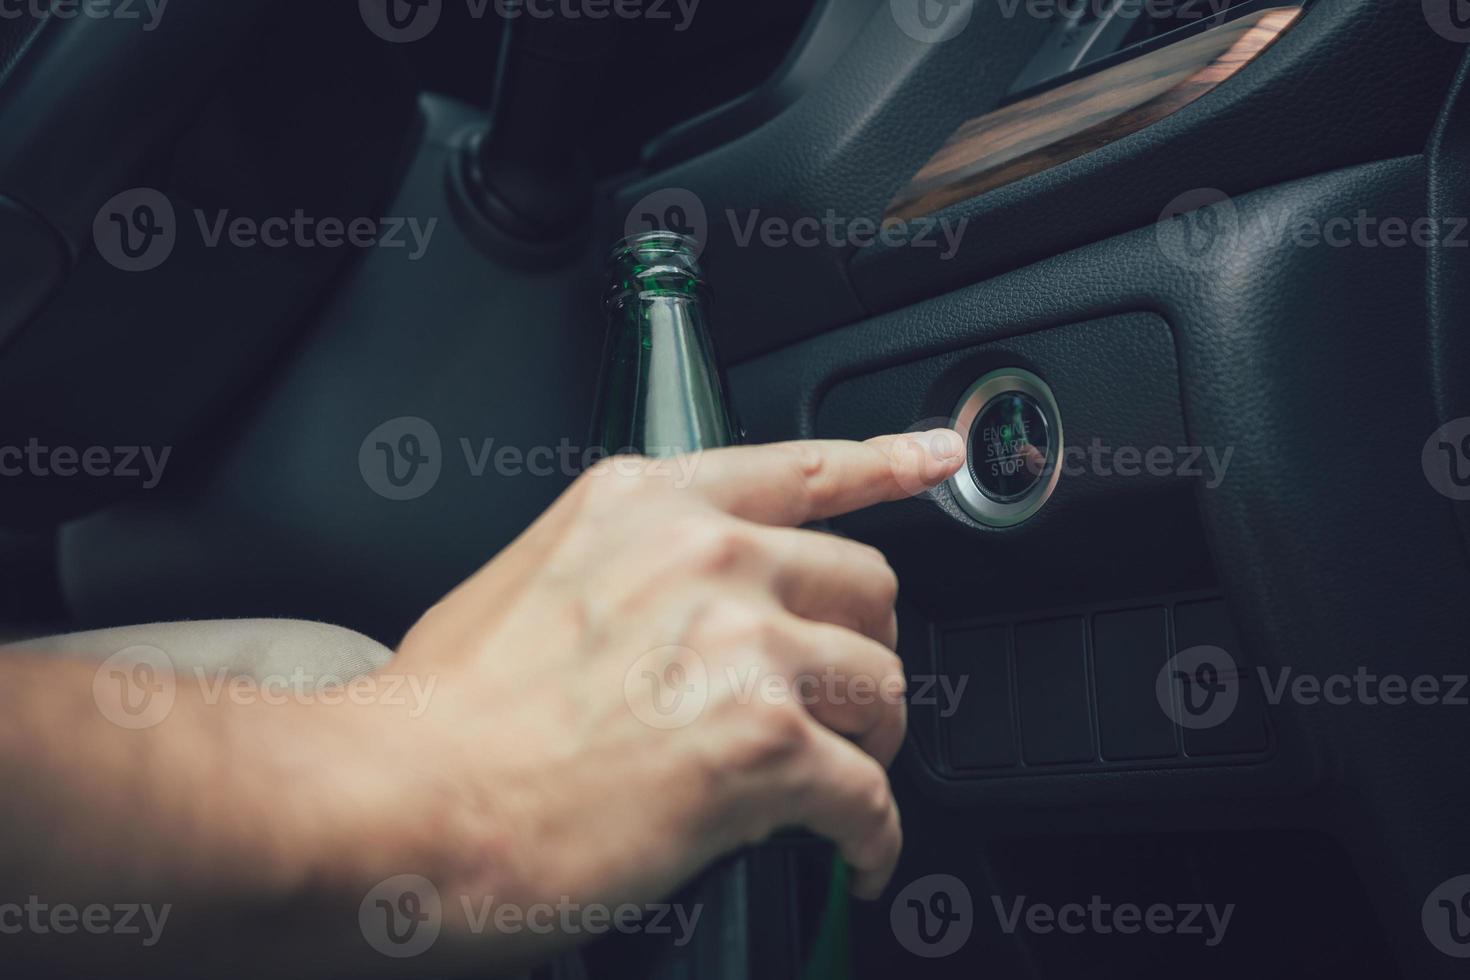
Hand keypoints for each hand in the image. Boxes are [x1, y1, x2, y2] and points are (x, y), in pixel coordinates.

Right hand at [374, 431, 964, 961]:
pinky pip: (870, 795)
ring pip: (882, 688)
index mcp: (646, 504)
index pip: (801, 468)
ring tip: (834, 784)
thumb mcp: (526, 581)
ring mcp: (741, 642)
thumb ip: (625, 571)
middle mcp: (707, 554)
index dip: (886, 463)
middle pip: (866, 590)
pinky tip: (852, 858)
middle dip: (861, 653)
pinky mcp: (763, 743)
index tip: (937, 460)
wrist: (393, 802)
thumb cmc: (436, 716)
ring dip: (868, 745)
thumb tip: (678, 615)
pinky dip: (873, 837)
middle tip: (836, 703)